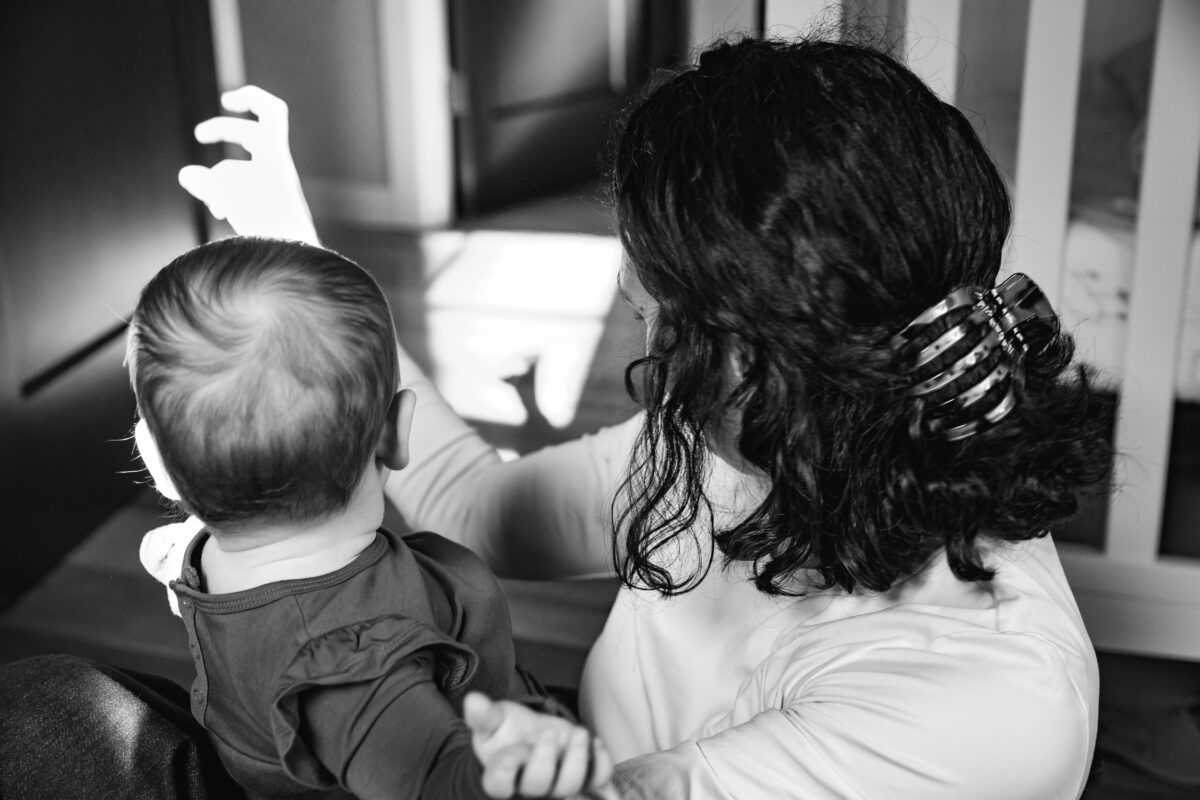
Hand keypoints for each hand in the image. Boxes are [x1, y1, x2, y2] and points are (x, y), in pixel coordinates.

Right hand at [179, 85, 318, 243]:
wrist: (294, 259)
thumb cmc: (263, 222)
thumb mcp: (225, 193)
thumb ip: (203, 181)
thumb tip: (188, 176)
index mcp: (274, 155)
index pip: (270, 111)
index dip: (248, 97)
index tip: (226, 101)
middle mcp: (278, 168)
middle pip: (251, 134)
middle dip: (222, 131)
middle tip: (199, 135)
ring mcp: (275, 188)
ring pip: (243, 167)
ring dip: (220, 175)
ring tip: (212, 196)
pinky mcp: (271, 208)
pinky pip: (245, 191)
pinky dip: (228, 195)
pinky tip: (221, 213)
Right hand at [465, 692, 613, 798]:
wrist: (528, 739)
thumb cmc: (506, 733)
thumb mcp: (491, 722)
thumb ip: (483, 715)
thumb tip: (473, 701)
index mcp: (500, 776)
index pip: (500, 783)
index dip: (505, 770)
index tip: (509, 753)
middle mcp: (529, 788)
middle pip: (538, 786)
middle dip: (545, 759)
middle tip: (549, 733)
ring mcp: (558, 785)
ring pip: (570, 785)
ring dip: (577, 759)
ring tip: (578, 733)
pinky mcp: (582, 778)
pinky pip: (598, 780)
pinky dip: (601, 763)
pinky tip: (595, 742)